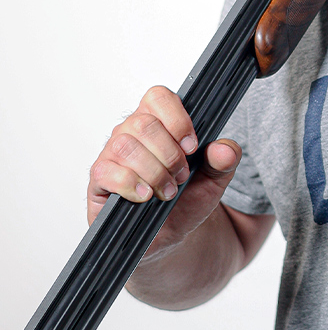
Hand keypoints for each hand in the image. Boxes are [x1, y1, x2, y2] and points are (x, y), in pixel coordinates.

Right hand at [87, 85, 243, 260]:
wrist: (170, 232)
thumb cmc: (187, 199)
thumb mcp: (215, 179)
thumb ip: (225, 160)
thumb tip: (225, 149)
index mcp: (159, 122)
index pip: (158, 97)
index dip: (177, 118)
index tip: (192, 146)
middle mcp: (131, 133)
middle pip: (143, 123)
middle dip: (169, 154)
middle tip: (181, 176)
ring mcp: (111, 155)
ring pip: (125, 145)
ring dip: (154, 171)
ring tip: (168, 190)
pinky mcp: (99, 180)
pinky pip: (106, 171)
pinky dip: (131, 184)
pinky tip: (146, 196)